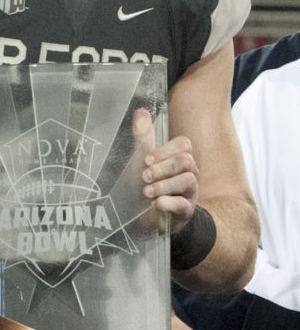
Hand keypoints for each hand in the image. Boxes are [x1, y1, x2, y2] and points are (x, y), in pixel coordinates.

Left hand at [134, 108, 198, 233]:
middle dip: (162, 167)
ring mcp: (190, 193)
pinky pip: (184, 204)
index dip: (165, 150)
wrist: (146, 218)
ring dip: (163, 185)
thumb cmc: (146, 186)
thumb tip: (141, 110)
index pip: (184, 145)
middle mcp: (189, 174)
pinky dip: (168, 202)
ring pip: (188, 180)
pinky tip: (155, 204)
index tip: (145, 160)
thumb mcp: (141, 161)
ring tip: (146, 192)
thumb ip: (143, 137)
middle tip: (144, 176)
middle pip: (186, 161)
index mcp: (179, 159)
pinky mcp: (186, 212)